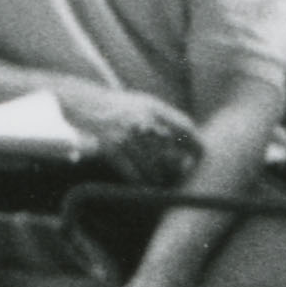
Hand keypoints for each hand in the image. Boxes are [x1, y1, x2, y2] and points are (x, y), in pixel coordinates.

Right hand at [61, 81, 197, 180]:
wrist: (83, 103)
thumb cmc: (117, 106)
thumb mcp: (143, 103)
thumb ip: (163, 117)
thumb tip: (187, 136)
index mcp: (154, 107)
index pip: (186, 128)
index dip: (196, 145)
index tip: (201, 157)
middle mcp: (143, 120)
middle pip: (172, 152)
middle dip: (179, 168)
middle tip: (183, 176)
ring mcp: (127, 136)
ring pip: (153, 167)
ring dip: (159, 179)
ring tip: (162, 182)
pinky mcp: (112, 149)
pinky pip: (133, 174)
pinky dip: (140, 182)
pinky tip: (144, 184)